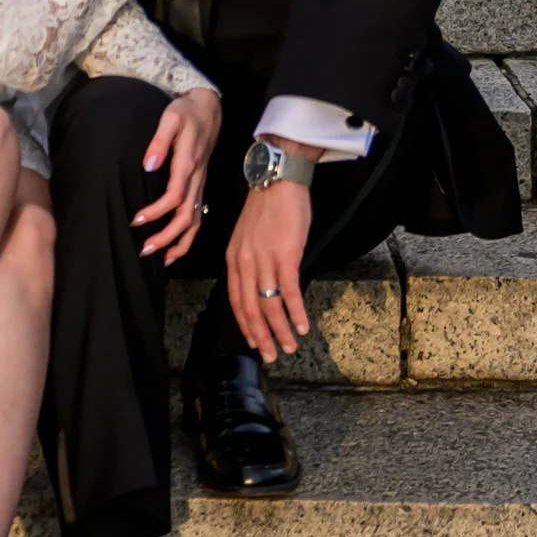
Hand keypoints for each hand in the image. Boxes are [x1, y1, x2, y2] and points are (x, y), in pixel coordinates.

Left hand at [131, 88, 220, 263]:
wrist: (209, 110)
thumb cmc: (186, 113)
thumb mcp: (170, 119)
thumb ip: (159, 142)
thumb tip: (147, 166)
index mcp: (188, 164)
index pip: (174, 196)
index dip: (156, 212)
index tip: (136, 219)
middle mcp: (196, 179)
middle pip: (185, 217)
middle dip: (166, 237)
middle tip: (143, 249)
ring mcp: (200, 185)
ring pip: (194, 222)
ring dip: (179, 243)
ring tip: (159, 259)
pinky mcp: (199, 187)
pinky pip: (197, 217)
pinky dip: (188, 237)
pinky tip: (174, 248)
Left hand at [226, 163, 314, 362]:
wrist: (277, 180)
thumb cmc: (266, 207)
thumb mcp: (248, 236)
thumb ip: (251, 262)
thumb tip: (262, 286)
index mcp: (234, 259)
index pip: (235, 300)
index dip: (245, 325)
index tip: (254, 343)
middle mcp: (245, 262)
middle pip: (250, 309)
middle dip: (261, 336)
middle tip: (271, 356)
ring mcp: (264, 260)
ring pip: (269, 305)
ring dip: (280, 330)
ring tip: (289, 347)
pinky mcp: (285, 255)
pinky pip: (289, 292)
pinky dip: (295, 313)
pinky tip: (302, 326)